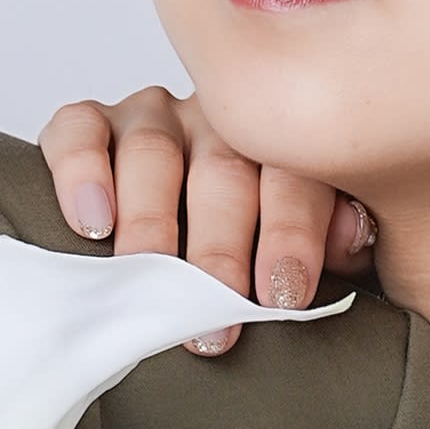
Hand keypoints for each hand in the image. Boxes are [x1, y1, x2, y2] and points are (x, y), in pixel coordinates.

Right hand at [38, 88, 374, 351]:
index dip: (290, 234)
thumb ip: (336, 241)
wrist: (185, 253)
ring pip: (153, 153)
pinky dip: (83, 172)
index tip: (282, 294)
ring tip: (146, 285)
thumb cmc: (252, 258)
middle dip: (218, 248)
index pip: (294, 175)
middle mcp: (223, 120)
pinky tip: (92, 222)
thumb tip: (349, 236)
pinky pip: (80, 131)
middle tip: (213, 312)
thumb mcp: (306, 255)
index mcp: (286, 143)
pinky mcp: (92, 125)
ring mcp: (155, 116)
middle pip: (223, 169)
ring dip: (151, 225)